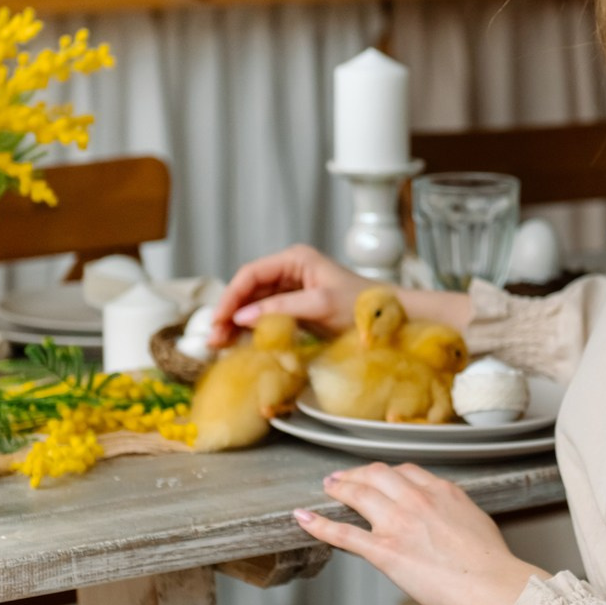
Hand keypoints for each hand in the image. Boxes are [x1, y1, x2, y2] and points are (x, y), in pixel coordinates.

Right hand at [210, 244, 368, 347]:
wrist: (391, 320)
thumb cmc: (362, 307)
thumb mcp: (320, 305)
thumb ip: (281, 309)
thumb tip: (241, 317)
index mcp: (295, 259)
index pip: (251, 274)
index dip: (230, 296)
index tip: (219, 320)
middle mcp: (291, 271)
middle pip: (249, 290)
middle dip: (229, 312)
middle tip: (214, 338)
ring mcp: (293, 290)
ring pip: (254, 305)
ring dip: (237, 324)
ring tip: (221, 345)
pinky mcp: (298, 310)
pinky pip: (267, 317)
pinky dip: (253, 331)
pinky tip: (241, 344)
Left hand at [293, 463, 547, 604]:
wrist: (492, 584)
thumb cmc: (490, 563)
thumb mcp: (475, 521)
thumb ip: (454, 512)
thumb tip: (448, 516)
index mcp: (442, 491)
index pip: (406, 471)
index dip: (385, 473)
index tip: (377, 476)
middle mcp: (417, 499)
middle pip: (377, 474)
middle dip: (357, 474)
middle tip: (343, 477)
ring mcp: (398, 523)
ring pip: (358, 493)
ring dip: (338, 487)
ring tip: (328, 487)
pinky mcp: (385, 550)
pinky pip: (344, 533)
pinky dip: (319, 524)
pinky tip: (304, 518)